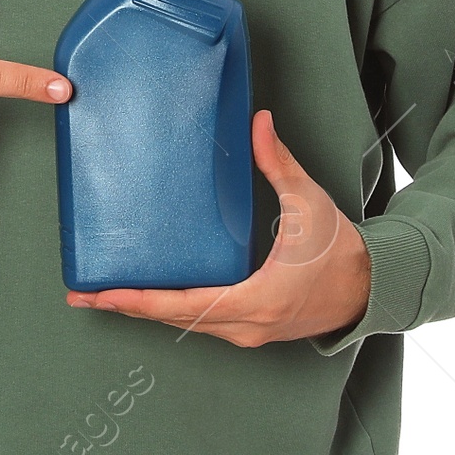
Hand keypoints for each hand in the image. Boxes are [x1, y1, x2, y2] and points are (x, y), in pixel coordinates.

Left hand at [66, 109, 371, 345]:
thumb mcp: (308, 203)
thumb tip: (258, 121)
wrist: (372, 288)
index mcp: (256, 298)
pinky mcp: (251, 330)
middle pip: (173, 319)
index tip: (102, 295)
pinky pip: (201, 323)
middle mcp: (246, 325)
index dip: (140, 300)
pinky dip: (171, 311)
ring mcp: (248, 333)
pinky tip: (148, 298)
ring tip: (104, 297)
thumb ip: (278, 163)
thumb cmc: (340, 249)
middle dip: (127, 307)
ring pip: (185, 325)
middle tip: (82, 296)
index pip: (184, 304)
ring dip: (146, 311)